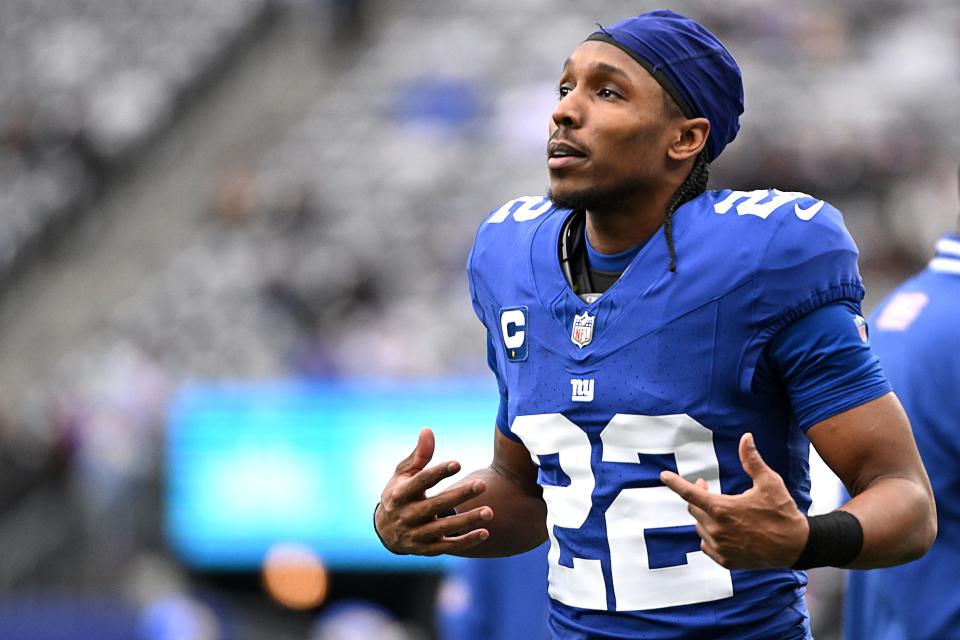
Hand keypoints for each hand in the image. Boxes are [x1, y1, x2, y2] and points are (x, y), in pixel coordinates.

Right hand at [375, 427, 493, 555]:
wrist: (385, 530)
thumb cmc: (400, 492)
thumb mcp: (403, 473)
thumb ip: (419, 455)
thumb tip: (428, 430)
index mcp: (400, 494)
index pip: (420, 482)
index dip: (438, 473)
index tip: (458, 463)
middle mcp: (407, 515)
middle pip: (435, 505)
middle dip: (459, 495)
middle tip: (482, 484)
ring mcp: (416, 534)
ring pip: (443, 529)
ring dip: (467, 521)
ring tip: (489, 511)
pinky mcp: (426, 549)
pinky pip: (447, 547)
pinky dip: (465, 542)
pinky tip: (485, 532)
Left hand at [660, 432, 808, 568]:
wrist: (796, 546)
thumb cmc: (782, 512)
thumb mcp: (769, 482)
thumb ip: (752, 460)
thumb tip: (746, 437)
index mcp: (723, 509)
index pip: (690, 493)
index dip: (675, 483)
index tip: (663, 476)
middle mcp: (717, 530)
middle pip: (694, 509)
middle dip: (699, 496)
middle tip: (707, 487)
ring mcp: (720, 547)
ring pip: (700, 527)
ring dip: (705, 517)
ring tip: (721, 511)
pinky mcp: (725, 561)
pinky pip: (707, 545)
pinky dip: (711, 536)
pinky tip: (724, 531)